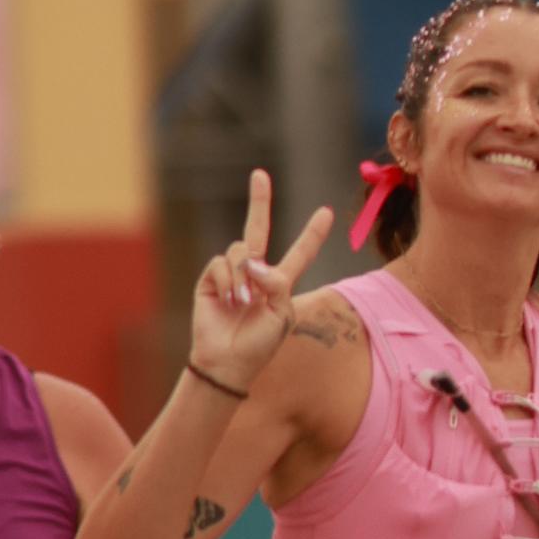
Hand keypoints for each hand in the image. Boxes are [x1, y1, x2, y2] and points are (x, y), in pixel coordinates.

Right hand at [190, 170, 334, 400]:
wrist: (228, 363)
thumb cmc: (260, 345)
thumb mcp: (282, 314)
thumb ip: (277, 283)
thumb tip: (253, 260)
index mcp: (280, 284)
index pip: (299, 254)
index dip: (312, 234)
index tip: (327, 212)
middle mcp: (255, 275)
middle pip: (257, 229)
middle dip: (258, 202)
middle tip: (260, 174)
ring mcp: (232, 276)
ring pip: (240, 250)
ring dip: (244, 276)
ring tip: (242, 303)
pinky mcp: (210, 280)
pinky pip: (221, 263)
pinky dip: (228, 280)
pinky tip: (228, 301)